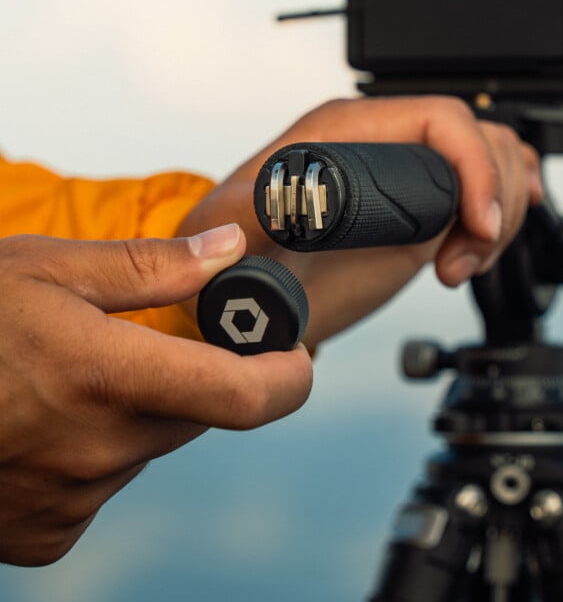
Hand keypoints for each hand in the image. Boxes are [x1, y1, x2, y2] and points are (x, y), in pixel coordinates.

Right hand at [0, 227, 311, 565]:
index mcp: (107, 376)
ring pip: (148, 447)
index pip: (243, 398)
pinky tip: (50, 421)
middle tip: (139, 344)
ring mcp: (70, 500)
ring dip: (135, 413)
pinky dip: (98, 451)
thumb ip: (153, 266)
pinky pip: (105, 483)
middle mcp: (97, 450)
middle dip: (188, 378)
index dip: (286, 377)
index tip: (294, 356)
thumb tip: (229, 251)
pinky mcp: (45, 534)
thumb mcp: (50, 269)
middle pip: (195, 415)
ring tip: (72, 378)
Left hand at [177, 96, 542, 351]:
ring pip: (495, 160)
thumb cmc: (235, 255)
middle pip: (480, 137)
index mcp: (346, 131)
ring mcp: (408, 178)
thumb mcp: (233, 230)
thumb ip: (254, 209)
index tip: (476, 223)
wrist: (248, 294)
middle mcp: (385, 145)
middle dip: (494, 199)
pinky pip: (488, 186)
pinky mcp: (422, 210)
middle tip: (461, 261)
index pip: (439, 117)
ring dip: (500, 216)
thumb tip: (287, 198)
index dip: (473, 163)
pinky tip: (495, 234)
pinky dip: (508, 207)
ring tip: (460, 265)